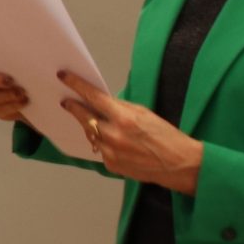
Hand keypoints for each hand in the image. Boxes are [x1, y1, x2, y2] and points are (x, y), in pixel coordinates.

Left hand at [59, 74, 204, 192]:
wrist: (180, 165)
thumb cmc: (166, 136)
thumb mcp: (145, 114)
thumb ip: (120, 107)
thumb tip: (101, 101)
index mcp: (124, 118)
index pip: (94, 97)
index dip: (77, 86)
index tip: (64, 77)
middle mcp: (114, 136)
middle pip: (85, 117)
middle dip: (75, 108)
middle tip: (67, 102)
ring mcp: (111, 152)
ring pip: (91, 135)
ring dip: (91, 127)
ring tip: (96, 122)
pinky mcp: (111, 165)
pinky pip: (100, 150)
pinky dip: (103, 144)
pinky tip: (114, 142)